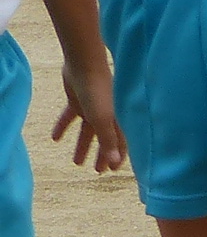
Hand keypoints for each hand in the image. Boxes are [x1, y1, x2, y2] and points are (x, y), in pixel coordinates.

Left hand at [52, 58, 124, 172]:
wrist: (83, 65)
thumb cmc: (99, 92)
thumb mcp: (103, 119)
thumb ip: (109, 141)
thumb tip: (115, 162)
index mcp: (118, 119)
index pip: (121, 142)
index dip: (118, 156)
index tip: (112, 170)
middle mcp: (107, 114)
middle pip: (104, 139)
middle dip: (101, 155)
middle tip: (97, 171)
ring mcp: (92, 108)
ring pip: (88, 131)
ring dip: (82, 146)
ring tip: (76, 162)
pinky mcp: (78, 101)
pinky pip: (71, 118)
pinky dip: (63, 127)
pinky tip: (55, 138)